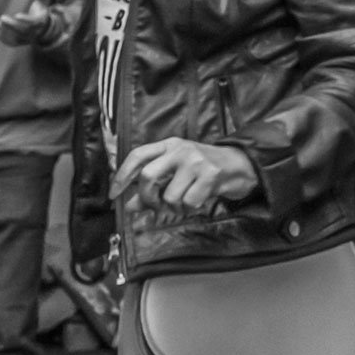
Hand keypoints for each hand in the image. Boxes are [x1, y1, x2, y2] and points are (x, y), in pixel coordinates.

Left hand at [0, 0, 54, 46]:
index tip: (17, 15)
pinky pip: (12, 43)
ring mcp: (27, 39)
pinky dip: (4, 38)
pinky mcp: (20, 43)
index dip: (25, 19)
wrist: (43, 30)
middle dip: (12, 25)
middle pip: (23, 31)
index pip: (33, 22)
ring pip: (16, 38)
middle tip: (2, 17)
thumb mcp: (41, 4)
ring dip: (6, 32)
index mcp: (40, 21)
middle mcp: (34, 32)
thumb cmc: (39, 13)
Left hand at [112, 137, 258, 216]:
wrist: (240, 165)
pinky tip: (198, 201)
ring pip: (170, 195)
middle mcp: (180, 149)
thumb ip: (152, 187)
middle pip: (148, 176)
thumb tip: (129, 205)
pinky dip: (190, 208)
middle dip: (147, 198)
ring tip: (185, 202)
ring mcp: (196, 161)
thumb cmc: (204, 169)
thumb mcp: (176, 173)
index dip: (122, 176)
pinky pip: (189, 202)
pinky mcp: (210, 174)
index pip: (137, 156)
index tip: (113, 195)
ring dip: (174, 207)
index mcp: (169, 146)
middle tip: (155, 206)